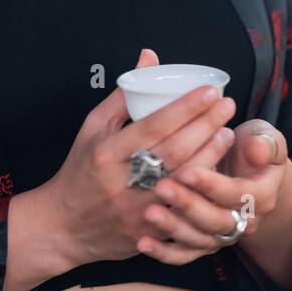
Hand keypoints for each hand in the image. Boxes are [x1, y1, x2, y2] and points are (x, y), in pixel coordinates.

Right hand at [44, 49, 238, 271]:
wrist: (64, 226)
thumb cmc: (81, 170)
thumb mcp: (93, 128)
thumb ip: (124, 94)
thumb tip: (149, 58)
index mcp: (108, 152)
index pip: (154, 125)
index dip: (185, 107)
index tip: (210, 91)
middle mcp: (124, 181)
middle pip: (175, 151)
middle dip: (206, 125)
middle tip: (227, 105)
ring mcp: (138, 210)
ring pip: (184, 181)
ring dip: (210, 155)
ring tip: (227, 132)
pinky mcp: (149, 232)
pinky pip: (183, 210)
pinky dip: (202, 190)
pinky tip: (217, 172)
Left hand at [138, 117, 289, 261]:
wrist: (250, 172)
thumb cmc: (252, 147)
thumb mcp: (265, 138)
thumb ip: (265, 142)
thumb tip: (257, 150)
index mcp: (262, 196)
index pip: (237, 194)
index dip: (212, 185)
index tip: (187, 171)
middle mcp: (245, 222)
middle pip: (215, 220)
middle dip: (187, 204)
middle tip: (161, 188)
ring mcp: (223, 235)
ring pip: (198, 239)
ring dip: (172, 227)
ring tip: (149, 212)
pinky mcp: (203, 243)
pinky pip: (184, 255)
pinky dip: (163, 252)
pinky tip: (142, 243)